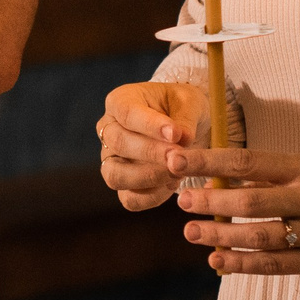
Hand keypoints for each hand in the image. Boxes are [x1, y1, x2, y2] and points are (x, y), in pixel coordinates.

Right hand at [96, 81, 210, 210]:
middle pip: (118, 143)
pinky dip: (151, 197)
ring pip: (115, 175)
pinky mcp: (123, 184)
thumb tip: (182, 139)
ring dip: (147, 177)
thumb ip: (185, 118)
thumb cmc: (183, 107)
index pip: (127, 113)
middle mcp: (109, 130)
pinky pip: (129, 198)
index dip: (150, 125)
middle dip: (151, 153)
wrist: (184, 127)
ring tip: (177, 172)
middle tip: (178, 156)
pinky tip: (172, 185)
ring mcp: (112, 159)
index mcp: (121, 101)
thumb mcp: (190, 102)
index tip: (175, 134)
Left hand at [171, 149, 299, 276]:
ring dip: (221, 237)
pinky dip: (243, 264)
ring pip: (261, 237)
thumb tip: (211, 180)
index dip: (209, 162)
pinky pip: (275, 265)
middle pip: (251, 203)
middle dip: (212, 203)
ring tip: (191, 233)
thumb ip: (263, 176)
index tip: (177, 161)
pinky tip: (217, 261)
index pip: (247, 162)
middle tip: (182, 202)